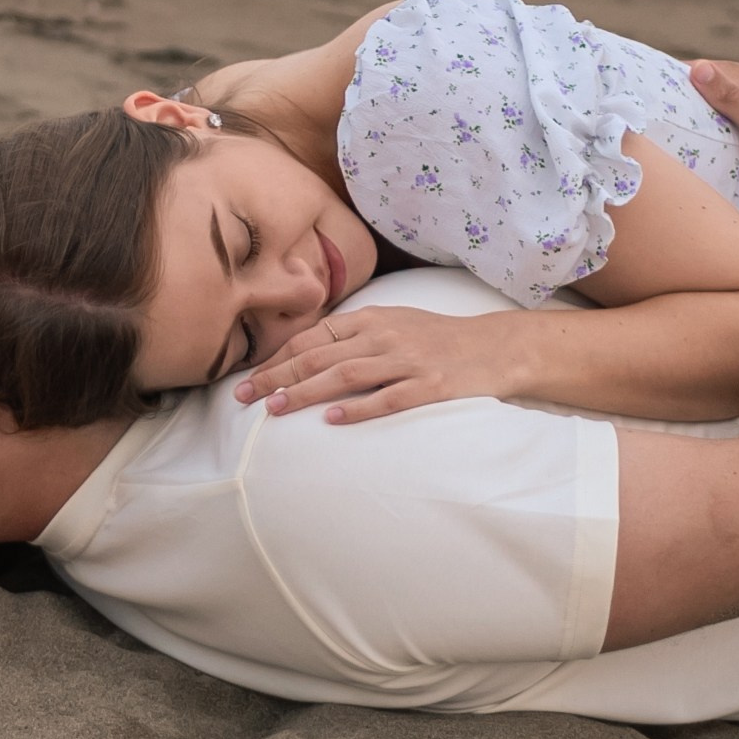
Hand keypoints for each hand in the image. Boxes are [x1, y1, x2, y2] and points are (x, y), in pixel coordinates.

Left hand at [235, 302, 522, 424]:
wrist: (493, 347)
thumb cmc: (437, 338)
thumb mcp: (393, 323)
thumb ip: (354, 335)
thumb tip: (306, 352)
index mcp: (372, 319)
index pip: (313, 337)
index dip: (277, 357)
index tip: (248, 377)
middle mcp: (384, 336)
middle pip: (320, 356)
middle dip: (278, 376)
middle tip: (245, 396)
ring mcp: (407, 361)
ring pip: (346, 375)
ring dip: (306, 392)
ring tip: (276, 408)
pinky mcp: (430, 387)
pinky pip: (388, 399)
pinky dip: (358, 409)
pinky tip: (333, 420)